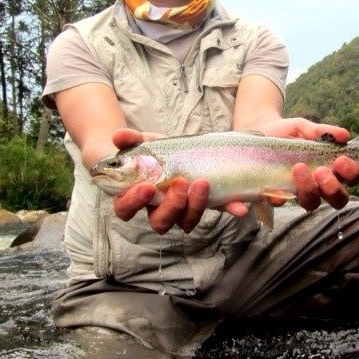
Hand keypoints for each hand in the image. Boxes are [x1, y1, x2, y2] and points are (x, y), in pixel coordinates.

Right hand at [110, 128, 247, 233]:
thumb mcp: (148, 142)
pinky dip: (231, 208)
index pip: (126, 208)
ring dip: (195, 206)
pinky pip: (220, 210)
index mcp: (140, 195)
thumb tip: (117, 136)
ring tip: (202, 183)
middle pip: (160, 221)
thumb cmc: (158, 152)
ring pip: (186, 221)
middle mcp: (161, 208)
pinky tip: (240, 207)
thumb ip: (132, 139)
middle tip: (180, 184)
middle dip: (170, 206)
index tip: (146, 187)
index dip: (133, 202)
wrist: (189, 149)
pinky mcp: (210, 203)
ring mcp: (186, 209)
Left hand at [256, 118, 358, 210]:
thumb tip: (344, 135)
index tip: (340, 159)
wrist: (258, 132)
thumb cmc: (287, 132)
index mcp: (331, 169)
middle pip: (337, 199)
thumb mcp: (304, 128)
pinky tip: (272, 190)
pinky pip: (279, 202)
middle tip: (321, 171)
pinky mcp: (276, 194)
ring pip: (311, 203)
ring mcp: (298, 192)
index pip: (350, 178)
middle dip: (333, 188)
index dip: (350, 173)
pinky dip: (276, 198)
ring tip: (298, 169)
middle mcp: (319, 185)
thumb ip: (322, 131)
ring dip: (309, 190)